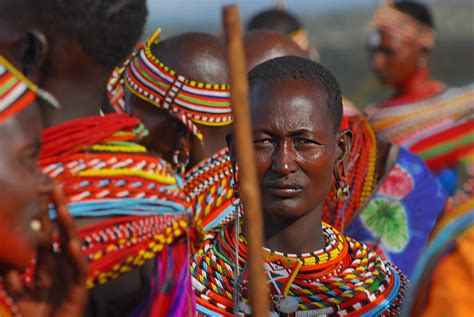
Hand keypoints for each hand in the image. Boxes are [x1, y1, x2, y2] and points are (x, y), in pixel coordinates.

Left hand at [5, 186, 87, 316]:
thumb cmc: (37, 315)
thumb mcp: (20, 293)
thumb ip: (12, 277)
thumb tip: (2, 258)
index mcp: (49, 263)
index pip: (47, 234)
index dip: (43, 215)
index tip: (39, 193)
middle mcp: (62, 263)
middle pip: (60, 232)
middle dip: (57, 211)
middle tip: (54, 189)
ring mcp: (72, 273)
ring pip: (71, 245)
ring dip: (67, 228)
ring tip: (62, 210)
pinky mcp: (79, 287)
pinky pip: (78, 270)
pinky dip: (76, 258)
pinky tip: (72, 245)